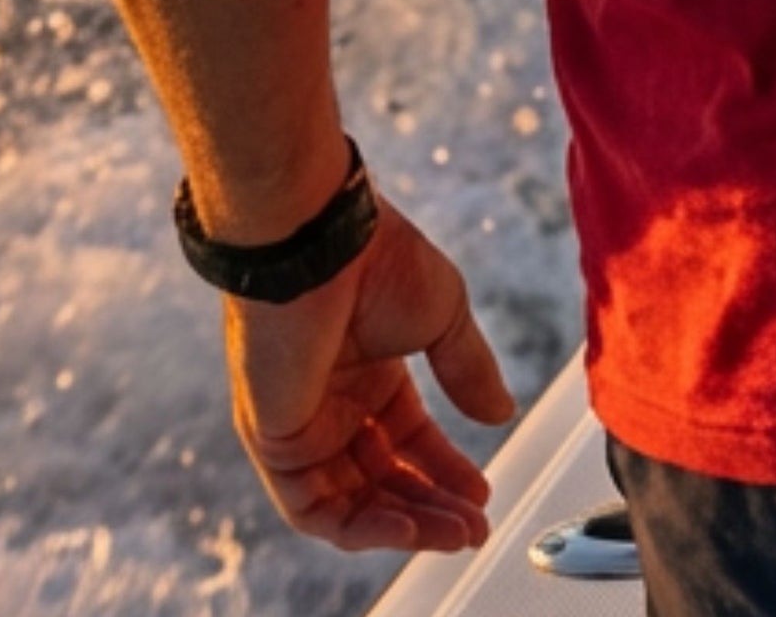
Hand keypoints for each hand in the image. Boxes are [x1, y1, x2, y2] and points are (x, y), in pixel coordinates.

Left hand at [222, 199, 518, 552]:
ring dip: (404, 523)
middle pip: (382, 476)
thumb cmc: (378, 258)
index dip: (446, 469)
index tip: (482, 494)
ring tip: (454, 534)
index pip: (407, 438)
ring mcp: (301, 423)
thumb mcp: (444, 315)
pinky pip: (312, 507)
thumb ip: (468, 370)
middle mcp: (333, 401)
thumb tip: (502, 413)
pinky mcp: (274, 440)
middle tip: (474, 528)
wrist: (319, 241)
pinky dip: (359, 526)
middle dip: (431, 506)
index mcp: (369, 368)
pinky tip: (408, 525)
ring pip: (350, 500)